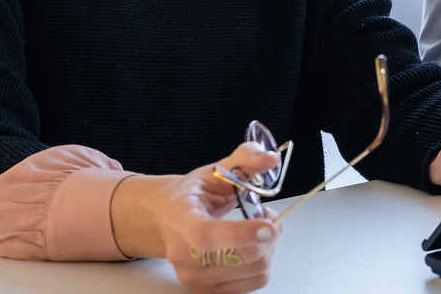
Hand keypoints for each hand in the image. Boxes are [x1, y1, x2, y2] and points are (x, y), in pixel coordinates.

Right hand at [111, 142, 284, 293]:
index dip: (241, 234)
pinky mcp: (206, 291)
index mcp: (180, 218)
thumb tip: (269, 159)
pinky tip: (253, 247)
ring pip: (254, 271)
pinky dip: (263, 264)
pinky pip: (254, 284)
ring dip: (268, 248)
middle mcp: (181, 252)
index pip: (206, 235)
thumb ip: (245, 160)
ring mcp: (192, 276)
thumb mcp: (217, 170)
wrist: (171, 219)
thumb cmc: (195, 196)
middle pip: (239, 257)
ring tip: (258, 230)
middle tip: (267, 216)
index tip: (269, 226)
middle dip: (267, 234)